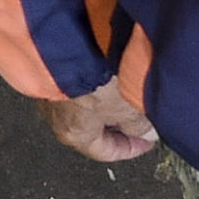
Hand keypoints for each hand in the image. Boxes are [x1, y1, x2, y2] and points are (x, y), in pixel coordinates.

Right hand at [41, 81, 157, 162]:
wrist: (70, 46)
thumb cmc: (92, 80)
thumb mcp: (127, 110)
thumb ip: (138, 126)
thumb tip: (145, 131)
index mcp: (73, 135)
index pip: (106, 152)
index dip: (131, 148)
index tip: (146, 140)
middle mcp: (57, 117)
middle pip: (96, 127)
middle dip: (121, 122)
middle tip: (140, 114)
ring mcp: (52, 92)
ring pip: (88, 103)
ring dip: (110, 100)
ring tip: (129, 91)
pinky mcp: (53, 70)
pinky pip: (80, 82)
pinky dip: (99, 81)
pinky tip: (113, 72)